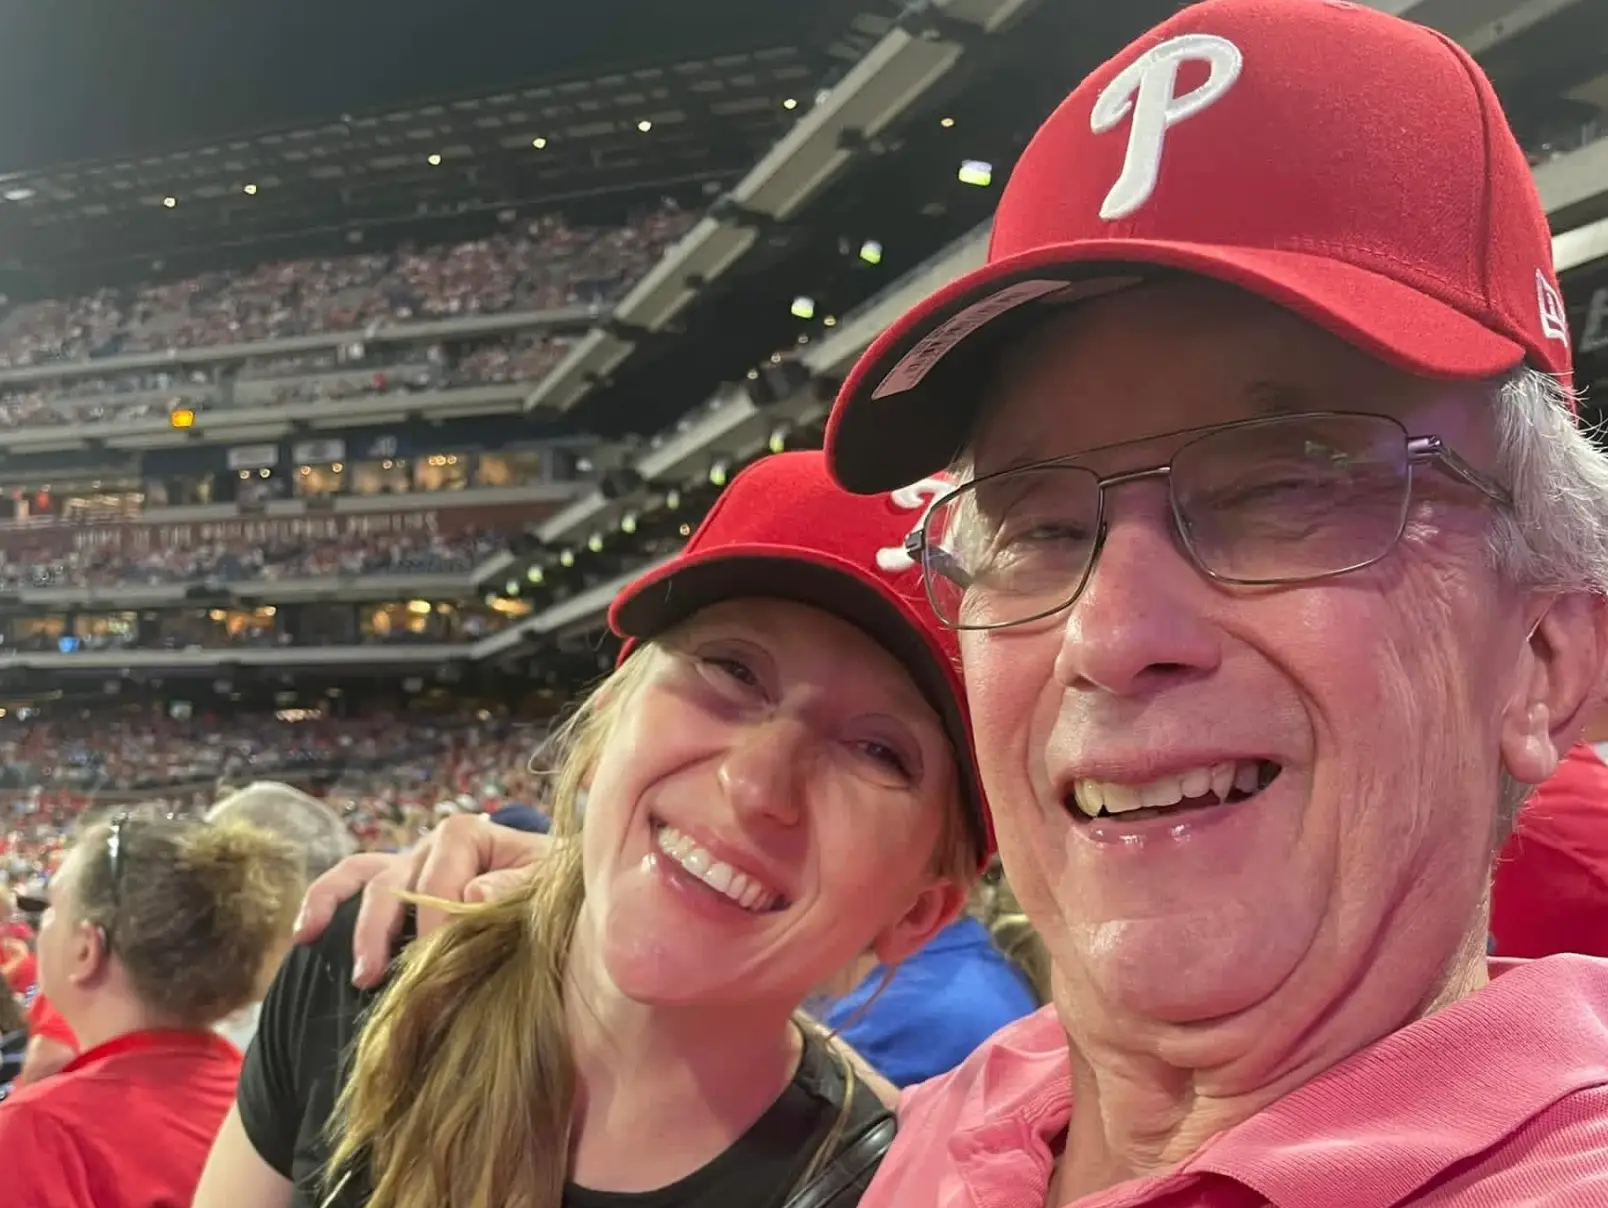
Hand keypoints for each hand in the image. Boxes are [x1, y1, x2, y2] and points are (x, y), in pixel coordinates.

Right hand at [292, 813, 554, 986]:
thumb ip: (516, 887)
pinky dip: (323, 902)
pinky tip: (306, 935)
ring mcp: (407, 863)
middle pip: (395, 883)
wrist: (552, 897)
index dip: (434, 924)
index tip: (435, 966)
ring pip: (364, 881)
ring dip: (354, 926)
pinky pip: (348, 881)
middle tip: (378, 979)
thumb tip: (473, 894)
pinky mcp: (393, 885)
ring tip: (358, 973)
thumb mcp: (547, 886)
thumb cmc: (549, 891)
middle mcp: (430, 845)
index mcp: (470, 835)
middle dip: (384, 933)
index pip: (439, 879)